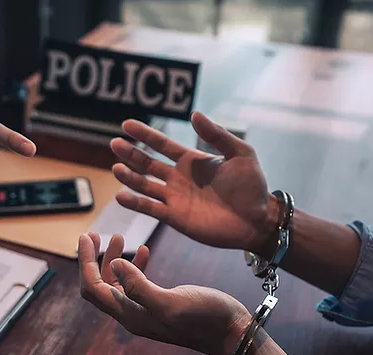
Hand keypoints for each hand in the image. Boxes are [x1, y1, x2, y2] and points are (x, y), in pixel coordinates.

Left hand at [78, 233, 249, 354]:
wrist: (232, 334)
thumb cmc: (205, 318)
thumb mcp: (170, 301)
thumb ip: (138, 286)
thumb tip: (113, 264)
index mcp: (129, 314)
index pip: (92, 288)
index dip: (85, 262)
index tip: (85, 236)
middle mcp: (132, 314)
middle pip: (99, 285)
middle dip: (92, 260)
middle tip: (93, 234)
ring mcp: (146, 310)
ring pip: (118, 283)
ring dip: (113, 260)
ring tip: (119, 236)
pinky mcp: (160, 304)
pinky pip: (138, 283)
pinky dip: (136, 266)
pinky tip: (146, 250)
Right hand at [110, 112, 278, 253]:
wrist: (257, 220)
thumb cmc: (252, 187)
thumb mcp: (240, 153)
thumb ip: (217, 135)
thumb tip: (194, 114)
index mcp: (191, 161)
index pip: (161, 144)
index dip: (144, 134)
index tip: (126, 125)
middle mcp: (178, 178)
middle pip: (147, 163)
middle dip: (130, 153)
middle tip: (115, 143)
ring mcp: (174, 198)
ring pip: (144, 185)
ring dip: (129, 177)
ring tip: (116, 168)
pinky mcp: (174, 217)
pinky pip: (150, 209)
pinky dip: (135, 203)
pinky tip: (120, 196)